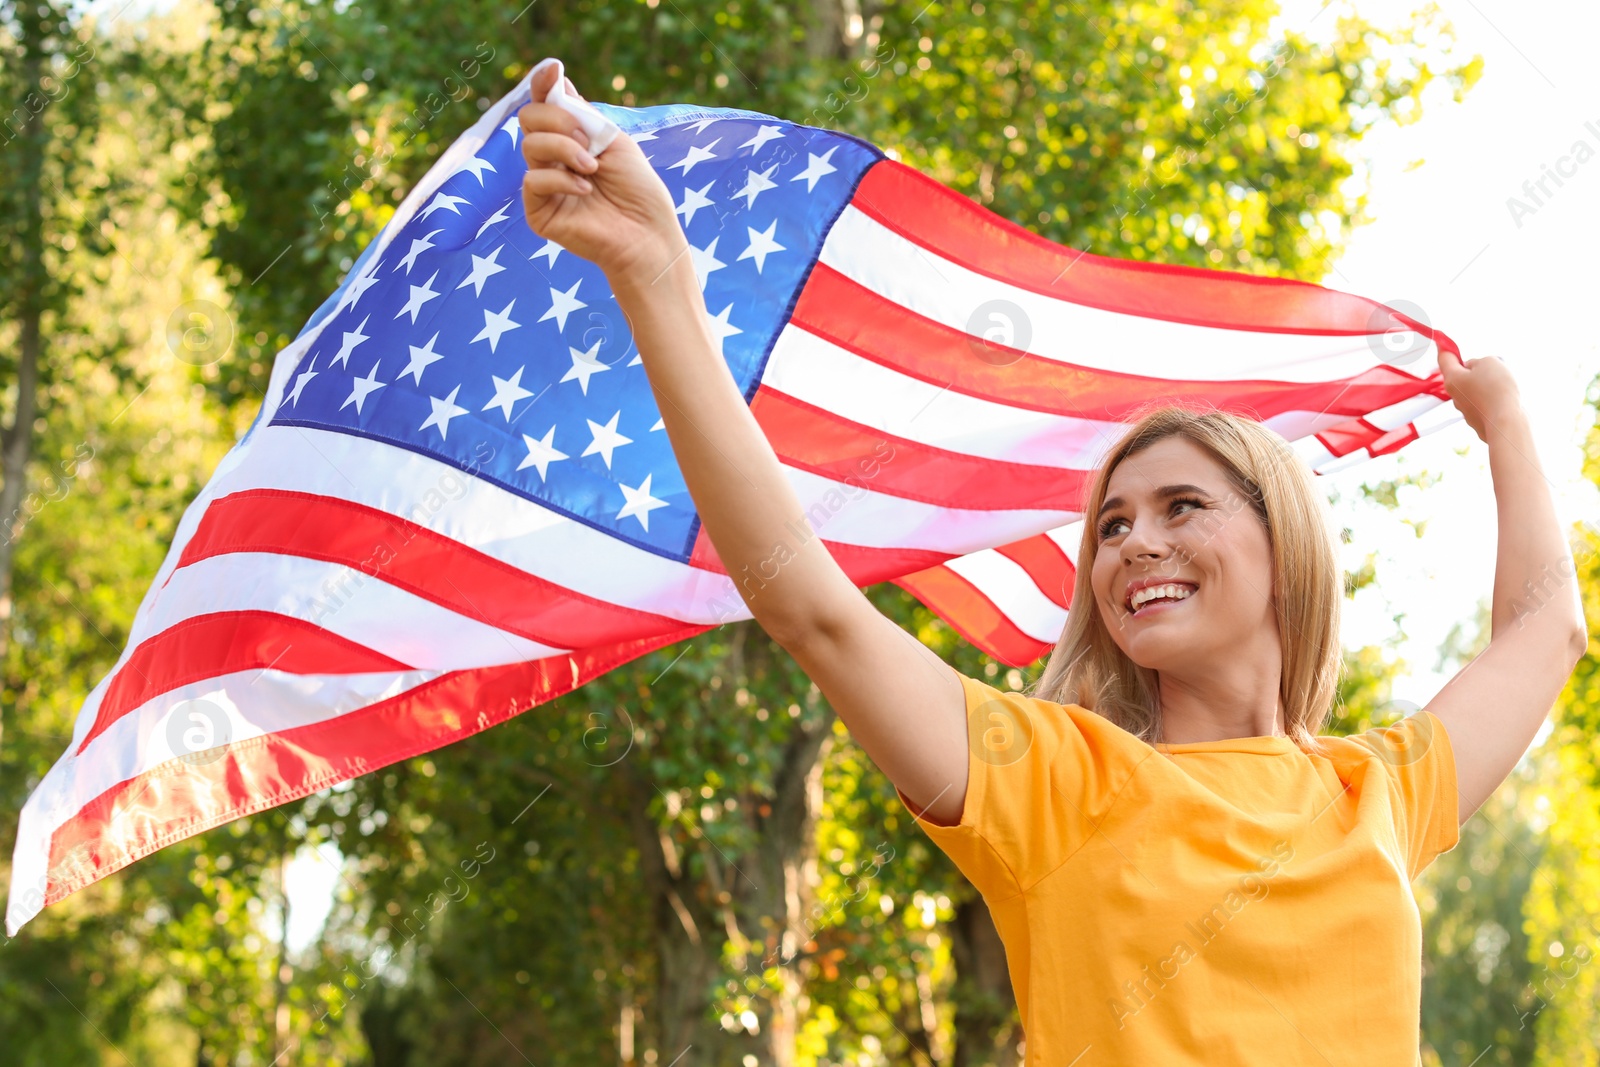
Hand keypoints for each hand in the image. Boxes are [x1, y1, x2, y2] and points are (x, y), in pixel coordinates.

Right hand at [518, 60, 685, 284]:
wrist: (647, 233)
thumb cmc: (637, 190)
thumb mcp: (612, 140)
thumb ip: (581, 114)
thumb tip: (556, 78)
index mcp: (571, 139)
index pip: (547, 105)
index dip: (544, 84)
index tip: (553, 69)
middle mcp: (553, 159)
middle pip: (530, 118)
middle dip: (558, 120)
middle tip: (589, 141)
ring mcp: (544, 185)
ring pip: (530, 146)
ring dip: (564, 149)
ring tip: (592, 167)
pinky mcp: (539, 212)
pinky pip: (533, 180)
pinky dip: (560, 179)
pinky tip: (585, 189)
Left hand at [1437, 348, 1522, 443]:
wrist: (1507, 424)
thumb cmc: (1496, 391)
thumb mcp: (1489, 362)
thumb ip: (1478, 362)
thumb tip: (1474, 369)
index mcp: (1452, 379)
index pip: (1445, 359)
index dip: (1445, 348)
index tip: (1441, 342)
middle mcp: (1455, 396)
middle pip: (1461, 375)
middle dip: (1476, 368)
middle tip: (1493, 366)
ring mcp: (1466, 409)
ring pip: (1476, 389)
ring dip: (1488, 384)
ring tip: (1504, 385)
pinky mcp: (1479, 419)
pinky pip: (1486, 402)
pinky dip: (1495, 398)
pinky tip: (1506, 399)